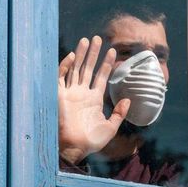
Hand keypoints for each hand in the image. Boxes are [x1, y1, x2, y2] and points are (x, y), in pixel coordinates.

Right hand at [58, 36, 130, 164]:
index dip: (106, 64)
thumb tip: (128, 99)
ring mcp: (70, 93)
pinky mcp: (59, 95)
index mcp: (93, 99)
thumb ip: (119, 113)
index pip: (100, 76)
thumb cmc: (91, 141)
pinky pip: (61, 77)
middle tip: (98, 39)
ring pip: (76, 69)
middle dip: (93, 54)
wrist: (75, 148)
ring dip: (80, 54)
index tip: (112, 51)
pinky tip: (72, 55)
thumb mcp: (110, 127)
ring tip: (87, 40)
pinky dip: (65, 66)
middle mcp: (81, 93)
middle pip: (88, 68)